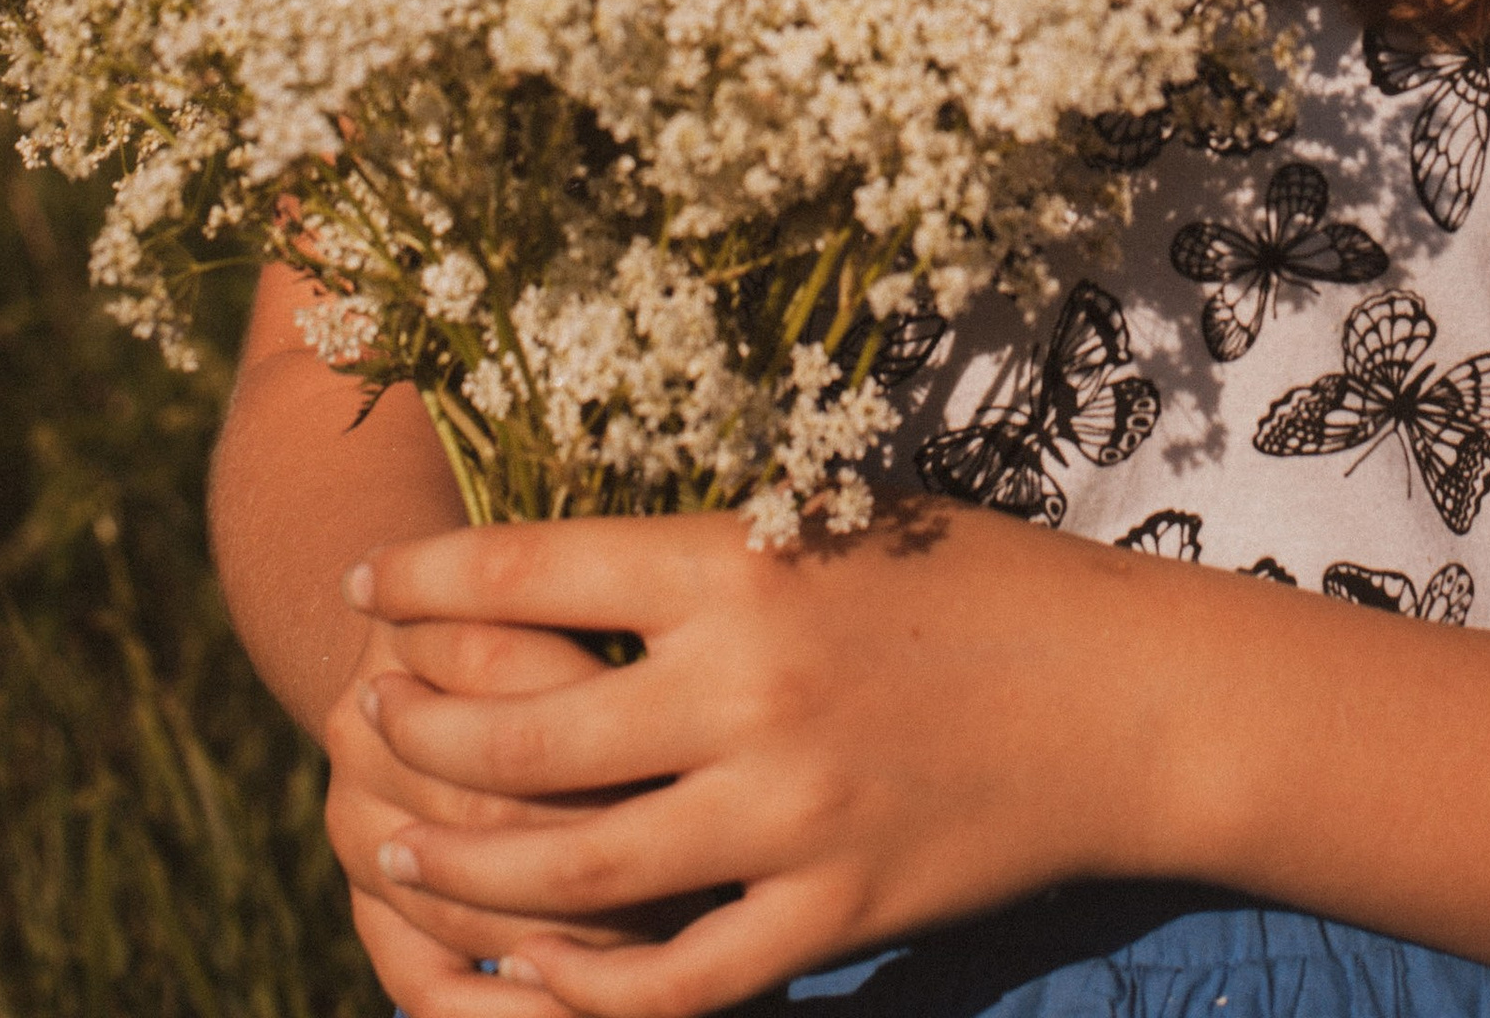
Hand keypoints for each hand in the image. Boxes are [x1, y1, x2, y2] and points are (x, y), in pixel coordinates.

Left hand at [350, 502, 1205, 1012]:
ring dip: (462, 867)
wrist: (1125, 697)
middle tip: (363, 730)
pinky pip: (672, 982)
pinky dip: (578, 988)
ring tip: (398, 851)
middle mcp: (749, 686)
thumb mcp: (838, 519)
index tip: (370, 587)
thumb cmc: (983, 578)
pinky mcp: (832, 910)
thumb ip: (714, 550)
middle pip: (520, 732)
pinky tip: (524, 965)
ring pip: (569, 871)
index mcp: (746, 562)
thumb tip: (575, 556)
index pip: (531, 566)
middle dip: (418, 735)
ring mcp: (787, 811)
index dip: (427, 581)